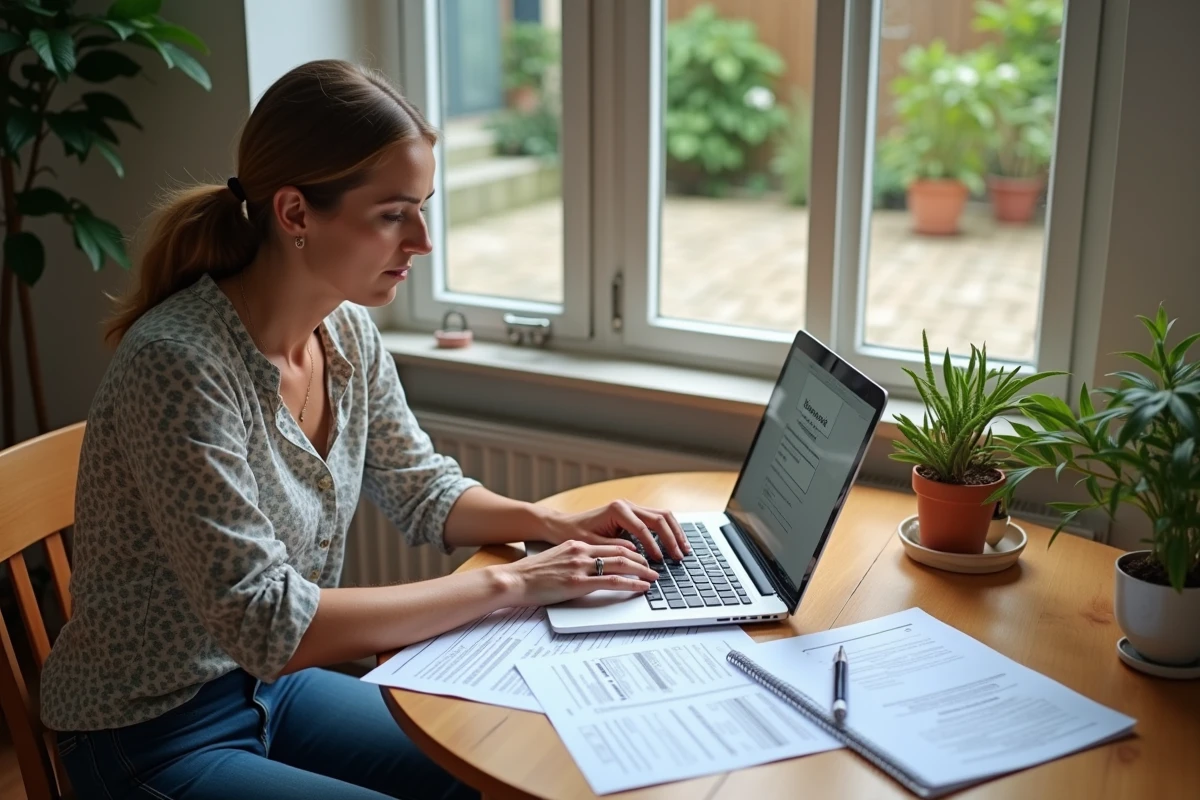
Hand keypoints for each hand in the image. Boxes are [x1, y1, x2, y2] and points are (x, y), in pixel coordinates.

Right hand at [500, 540, 659, 606]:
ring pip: (620, 564)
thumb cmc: (531, 574)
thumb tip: (589, 569)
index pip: (612, 544)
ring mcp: (580, 567)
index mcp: (577, 545)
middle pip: (621, 552)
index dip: (632, 551)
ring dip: (641, 571)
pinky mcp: (578, 583)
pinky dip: (630, 584)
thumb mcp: (556, 559)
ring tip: (653, 578)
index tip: (642, 557)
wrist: (514, 580)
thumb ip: (574, 560)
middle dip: (641, 560)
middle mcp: (581, 552)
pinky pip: (612, 581)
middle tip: (654, 568)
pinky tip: (640, 587)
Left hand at [544, 500, 690, 561]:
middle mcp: (627, 505)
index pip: (643, 528)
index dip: (654, 546)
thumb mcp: (592, 545)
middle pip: (659, 518)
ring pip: (662, 516)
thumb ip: (614, 549)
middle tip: (679, 557)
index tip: (659, 561)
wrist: (563, 524)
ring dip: (675, 532)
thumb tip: (636, 556)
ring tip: (684, 550)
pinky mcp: (634, 513)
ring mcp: (632, 507)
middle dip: (671, 538)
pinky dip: (669, 530)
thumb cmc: (575, 533)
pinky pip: (657, 519)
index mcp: (617, 510)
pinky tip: (675, 544)